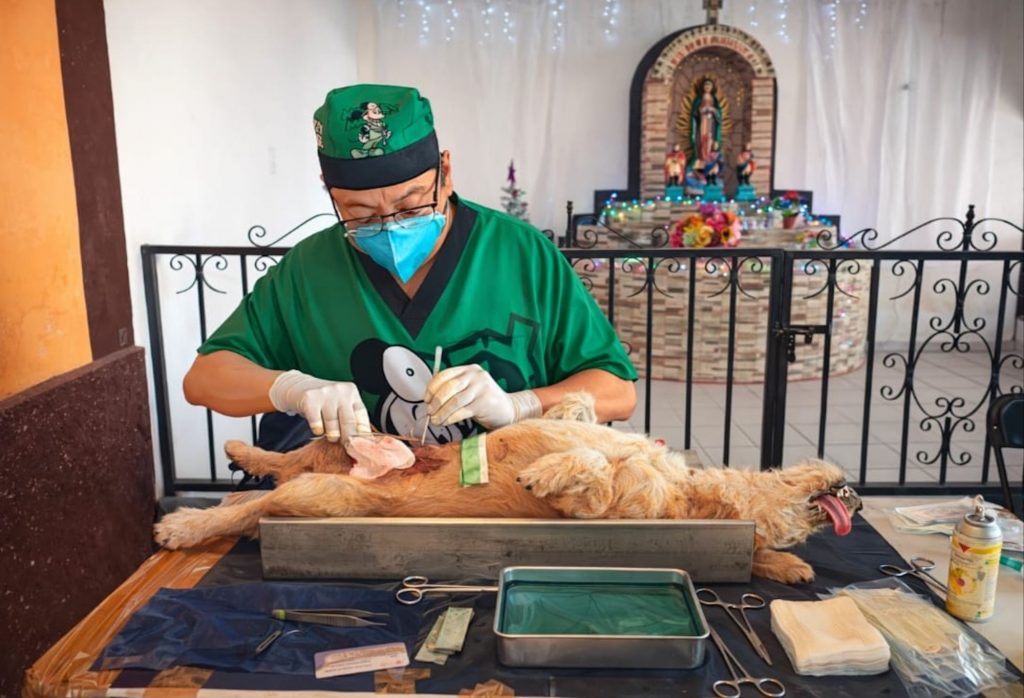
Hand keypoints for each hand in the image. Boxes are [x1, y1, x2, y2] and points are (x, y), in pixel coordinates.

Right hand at [269, 370, 370, 442]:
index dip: (362, 436)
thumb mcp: (340, 405)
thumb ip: (351, 419)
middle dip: (349, 439)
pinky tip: (318, 428)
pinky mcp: (309, 399)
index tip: (361, 448)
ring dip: (332, 436)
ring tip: (332, 437)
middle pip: (349, 422)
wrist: (297, 386)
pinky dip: (318, 431)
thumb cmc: (323, 400)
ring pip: (332, 426)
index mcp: (351, 392)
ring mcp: (325, 393)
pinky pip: (317, 424)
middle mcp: (340, 390)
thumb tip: (364, 443)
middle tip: (348, 448)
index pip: (362, 417)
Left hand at [424, 364, 540, 429]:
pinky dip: (450, 418)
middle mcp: (476, 376)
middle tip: (429, 412)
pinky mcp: (484, 403)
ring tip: (435, 420)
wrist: (509, 409)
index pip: (444, 375)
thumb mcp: (470, 389)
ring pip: (454, 401)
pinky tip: (446, 422)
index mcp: (469, 369)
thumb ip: (453, 389)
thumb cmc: (484, 401)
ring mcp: (481, 389)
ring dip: (441, 413)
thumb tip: (429, 400)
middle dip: (435, 402)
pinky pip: (461, 412)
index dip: (432, 387)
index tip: (426, 399)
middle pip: (448, 387)